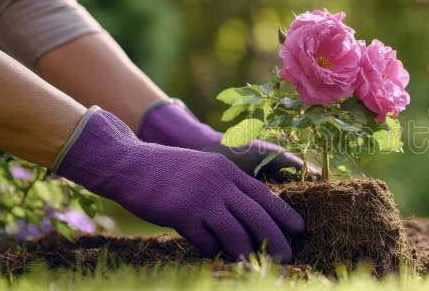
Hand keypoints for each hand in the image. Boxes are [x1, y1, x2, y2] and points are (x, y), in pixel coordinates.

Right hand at [53, 107, 303, 261]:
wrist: (129, 164)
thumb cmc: (166, 170)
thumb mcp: (203, 169)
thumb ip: (224, 187)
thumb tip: (245, 214)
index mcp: (227, 170)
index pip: (263, 194)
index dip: (283, 213)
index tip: (299, 228)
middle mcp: (219, 182)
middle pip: (257, 215)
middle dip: (275, 238)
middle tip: (287, 257)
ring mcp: (202, 198)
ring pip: (235, 232)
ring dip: (248, 251)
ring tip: (255, 265)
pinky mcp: (182, 214)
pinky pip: (206, 240)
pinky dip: (213, 251)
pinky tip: (214, 256)